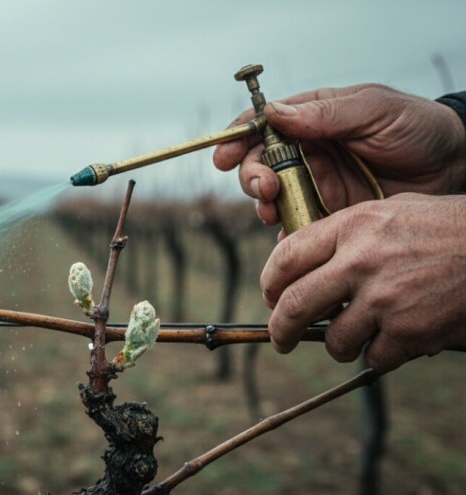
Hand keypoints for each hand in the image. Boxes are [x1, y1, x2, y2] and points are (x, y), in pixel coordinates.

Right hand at [214, 84, 465, 224]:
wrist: (456, 167)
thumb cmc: (418, 129)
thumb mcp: (374, 110)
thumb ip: (325, 113)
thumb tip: (274, 113)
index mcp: (312, 120)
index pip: (263, 126)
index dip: (237, 139)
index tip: (224, 157)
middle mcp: (307, 153)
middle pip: (259, 164)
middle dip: (251, 177)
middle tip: (264, 189)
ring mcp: (316, 185)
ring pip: (272, 198)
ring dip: (263, 206)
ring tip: (271, 211)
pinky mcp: (328, 216)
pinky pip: (298, 229)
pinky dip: (287, 237)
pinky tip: (289, 239)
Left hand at [260, 193, 465, 371]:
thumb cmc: (447, 228)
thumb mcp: (390, 212)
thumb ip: (346, 233)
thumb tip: (305, 259)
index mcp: (352, 227)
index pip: (286, 258)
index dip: (269, 283)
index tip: (270, 297)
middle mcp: (360, 262)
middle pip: (294, 305)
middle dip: (281, 330)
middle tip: (281, 340)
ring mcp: (384, 299)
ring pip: (335, 341)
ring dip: (339, 346)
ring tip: (352, 340)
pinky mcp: (409, 331)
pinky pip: (375, 358)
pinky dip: (380, 356)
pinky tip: (393, 342)